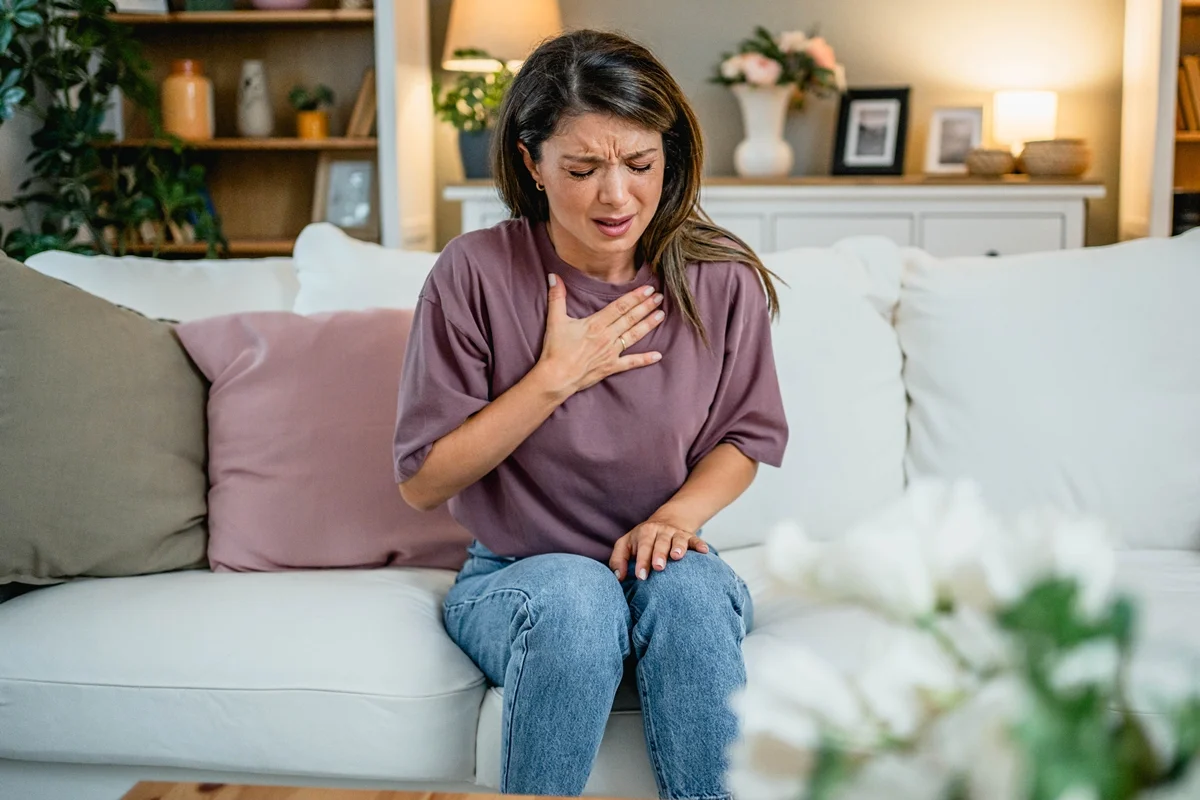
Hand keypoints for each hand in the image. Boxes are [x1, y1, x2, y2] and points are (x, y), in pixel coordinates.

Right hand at [536, 274, 665, 396]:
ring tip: (661, 315)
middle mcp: (607, 337)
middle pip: (630, 319)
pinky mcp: (611, 367)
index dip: (635, 297)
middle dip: (646, 307)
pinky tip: (658, 355)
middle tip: (660, 297)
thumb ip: (557, 297)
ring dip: (648, 325)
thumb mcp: (555, 320)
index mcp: (596, 324)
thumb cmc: (555, 350)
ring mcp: (611, 352)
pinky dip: (645, 359)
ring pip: (634, 336)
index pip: (620, 307)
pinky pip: (631, 363)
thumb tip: (554, 276)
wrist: (556, 377)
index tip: (648, 289)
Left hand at [609, 520, 709, 580]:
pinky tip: (704, 551)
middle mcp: (661, 531)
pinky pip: (695, 539)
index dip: (641, 561)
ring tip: (677, 556)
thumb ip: (618, 559)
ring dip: (678, 547)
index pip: (643, 547)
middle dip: (659, 554)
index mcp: (645, 533)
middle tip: (658, 567)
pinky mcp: (689, 536)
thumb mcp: (625, 544)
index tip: (641, 576)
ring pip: (678, 539)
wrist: (667, 521)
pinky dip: (699, 545)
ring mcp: (676, 533)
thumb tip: (619, 577)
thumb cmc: (642, 540)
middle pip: (660, 542)